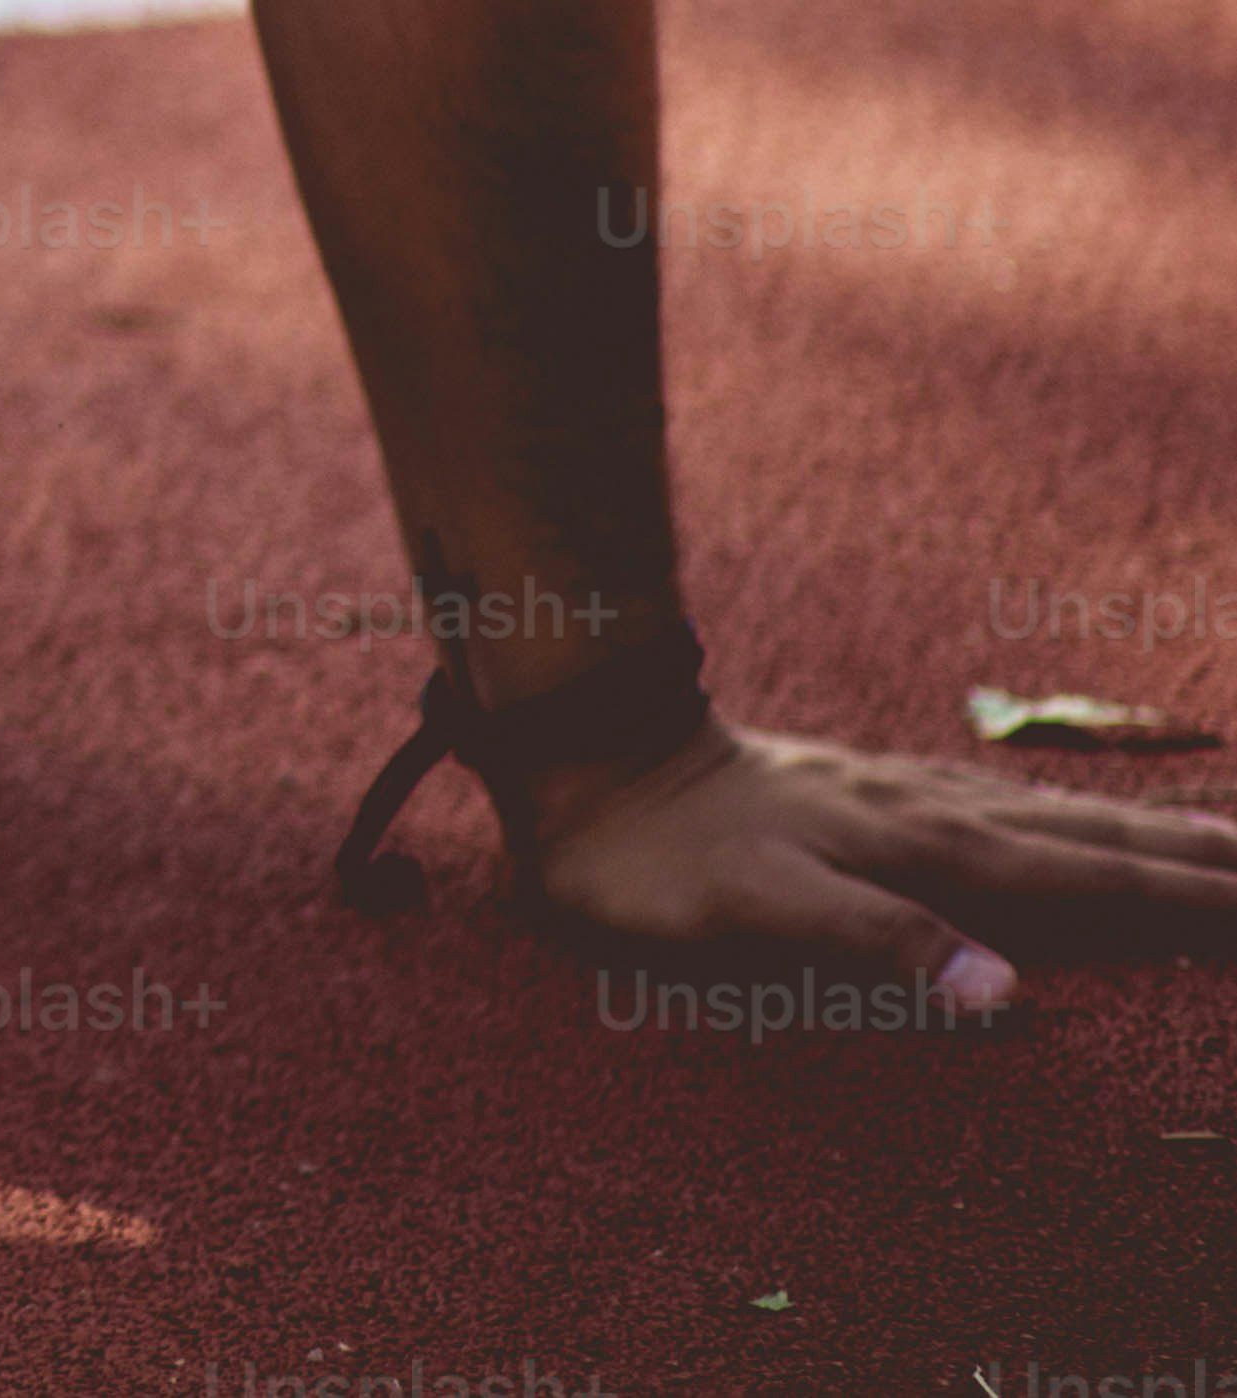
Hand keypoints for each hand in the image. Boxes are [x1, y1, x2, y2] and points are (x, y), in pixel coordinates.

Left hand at [526, 713, 1236, 1010]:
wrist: (578, 755)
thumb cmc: (655, 854)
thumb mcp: (755, 906)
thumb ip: (877, 943)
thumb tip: (1006, 995)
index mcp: (928, 846)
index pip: (1090, 875)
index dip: (1185, 894)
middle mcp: (932, 812)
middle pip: (1094, 836)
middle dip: (1196, 855)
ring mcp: (902, 799)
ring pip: (1055, 817)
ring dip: (1145, 831)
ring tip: (1222, 842)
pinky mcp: (866, 798)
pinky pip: (1003, 811)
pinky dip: (1065, 821)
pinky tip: (1068, 826)